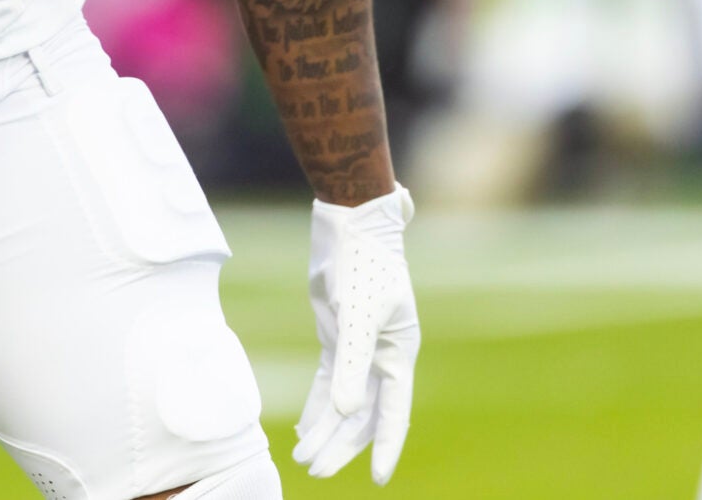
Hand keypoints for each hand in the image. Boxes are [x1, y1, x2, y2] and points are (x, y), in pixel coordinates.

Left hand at [297, 185, 418, 482]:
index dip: (386, 446)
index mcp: (397, 353)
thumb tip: (344, 414)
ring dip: (326, 429)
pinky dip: (318, 405)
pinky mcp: (338, 335)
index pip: (394, 412)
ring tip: (304, 458)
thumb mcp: (357, 318)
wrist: (350, 227)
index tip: (379, 479)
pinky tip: (304, 427)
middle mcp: (381, 355)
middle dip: (342, 444)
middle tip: (317, 471)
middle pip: (363, 413)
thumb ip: (351, 366)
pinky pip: (329, 381)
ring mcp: (358, 346)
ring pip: (344, 401)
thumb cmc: (363, 266)